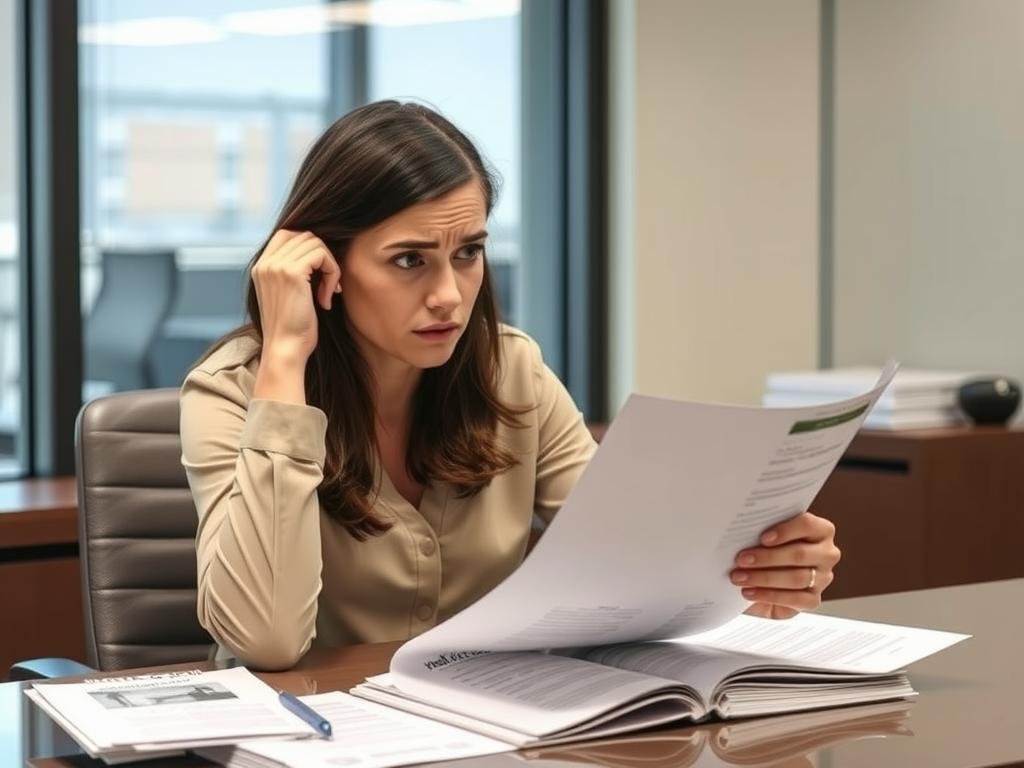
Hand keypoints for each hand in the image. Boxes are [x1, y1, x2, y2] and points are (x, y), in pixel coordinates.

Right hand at [251, 229, 341, 362]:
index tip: (319, 275)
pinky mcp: (291, 272)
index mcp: (261, 266)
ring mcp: (276, 266)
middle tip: (328, 286)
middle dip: (324, 258)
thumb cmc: (293, 329)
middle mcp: (265, 262)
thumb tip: (318, 253)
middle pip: (306, 236)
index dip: (311, 248)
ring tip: (328, 293)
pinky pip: (322, 255)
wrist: (286, 349)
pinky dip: (332, 274)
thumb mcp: (288, 295)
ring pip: (316, 243)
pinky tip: (327, 299)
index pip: (288, 234)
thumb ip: (293, 272)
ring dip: (330, 267)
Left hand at [730, 512, 840, 619]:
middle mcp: (826, 553)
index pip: (807, 525)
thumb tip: (745, 532)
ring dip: (764, 578)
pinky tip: (749, 592)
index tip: (762, 538)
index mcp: (820, 530)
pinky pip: (795, 599)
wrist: (762, 579)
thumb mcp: (763, 537)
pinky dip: (769, 596)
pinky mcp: (813, 599)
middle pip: (799, 554)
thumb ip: (762, 531)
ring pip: (797, 578)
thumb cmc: (764, 550)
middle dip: (767, 558)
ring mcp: (823, 578)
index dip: (785, 531)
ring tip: (739, 577)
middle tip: (741, 559)